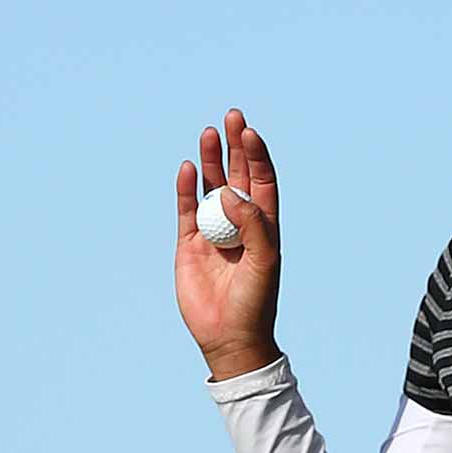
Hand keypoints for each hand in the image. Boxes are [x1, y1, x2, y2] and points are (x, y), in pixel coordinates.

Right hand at [174, 108, 282, 378]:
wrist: (229, 336)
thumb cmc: (256, 300)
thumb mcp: (264, 261)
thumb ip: (252, 225)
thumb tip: (230, 194)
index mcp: (264, 223)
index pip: (261, 180)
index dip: (256, 155)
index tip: (249, 132)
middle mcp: (239, 221)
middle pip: (236, 174)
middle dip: (235, 146)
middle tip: (232, 116)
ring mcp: (213, 230)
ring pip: (210, 186)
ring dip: (211, 160)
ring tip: (209, 133)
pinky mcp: (189, 243)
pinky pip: (186, 209)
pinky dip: (187, 189)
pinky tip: (188, 168)